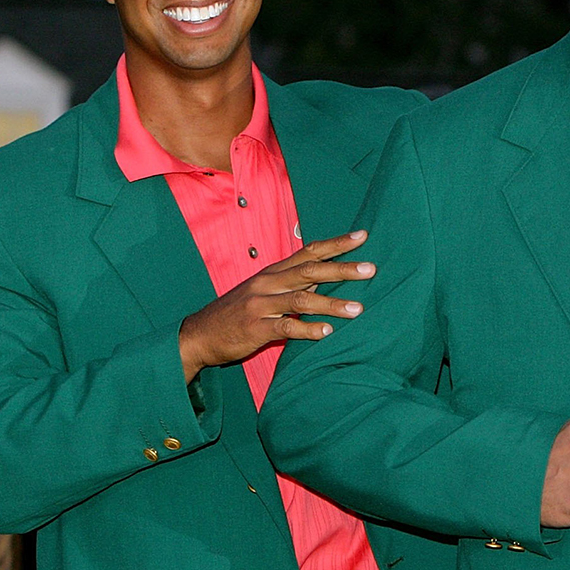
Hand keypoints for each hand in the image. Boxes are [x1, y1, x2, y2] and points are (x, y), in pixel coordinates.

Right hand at [177, 230, 373, 382]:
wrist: (199, 334)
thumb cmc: (234, 314)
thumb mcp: (262, 293)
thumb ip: (291, 286)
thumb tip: (322, 283)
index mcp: (272, 272)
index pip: (308, 252)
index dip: (336, 244)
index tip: (362, 236)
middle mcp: (267, 284)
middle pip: (310, 271)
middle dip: (342, 269)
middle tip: (370, 269)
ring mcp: (260, 306)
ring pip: (302, 300)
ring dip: (332, 304)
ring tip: (358, 309)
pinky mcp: (255, 328)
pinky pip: (285, 327)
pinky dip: (307, 330)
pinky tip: (326, 333)